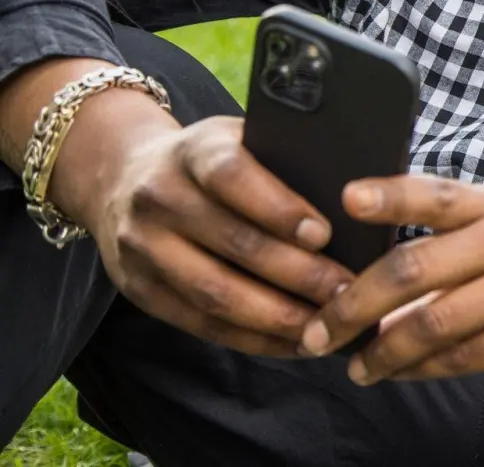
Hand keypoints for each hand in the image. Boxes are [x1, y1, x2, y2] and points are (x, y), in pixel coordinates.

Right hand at [72, 117, 353, 355]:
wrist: (123, 177)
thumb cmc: (213, 161)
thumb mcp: (240, 140)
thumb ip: (284, 161)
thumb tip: (359, 200)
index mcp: (193, 151)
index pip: (233, 176)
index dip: (278, 207)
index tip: (324, 234)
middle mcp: (159, 197)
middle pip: (232, 243)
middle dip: (297, 274)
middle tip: (348, 292)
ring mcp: (142, 247)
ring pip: (214, 292)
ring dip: (276, 317)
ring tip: (327, 327)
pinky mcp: (139, 290)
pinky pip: (200, 323)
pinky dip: (252, 339)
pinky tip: (294, 344)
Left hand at [300, 174, 483, 387]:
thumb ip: (465, 245)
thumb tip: (385, 282)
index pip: (435, 194)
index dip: (387, 194)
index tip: (343, 200)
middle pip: (413, 266)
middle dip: (353, 303)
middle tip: (318, 326)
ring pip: (431, 321)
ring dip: (380, 350)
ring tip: (355, 364)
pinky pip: (462, 357)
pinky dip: (420, 369)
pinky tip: (398, 374)